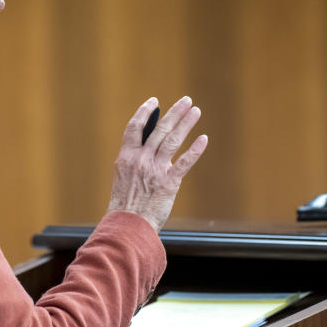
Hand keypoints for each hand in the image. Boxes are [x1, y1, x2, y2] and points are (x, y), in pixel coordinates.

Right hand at [108, 96, 207, 232]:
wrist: (128, 225)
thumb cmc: (126, 203)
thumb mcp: (124, 176)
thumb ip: (135, 159)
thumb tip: (149, 144)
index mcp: (126, 157)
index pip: (135, 127)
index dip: (145, 112)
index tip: (154, 102)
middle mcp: (140, 160)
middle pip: (159, 129)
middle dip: (174, 113)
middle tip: (186, 100)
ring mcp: (154, 170)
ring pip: (172, 140)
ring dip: (185, 123)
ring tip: (195, 111)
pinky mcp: (168, 183)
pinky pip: (184, 163)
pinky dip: (194, 150)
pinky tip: (203, 139)